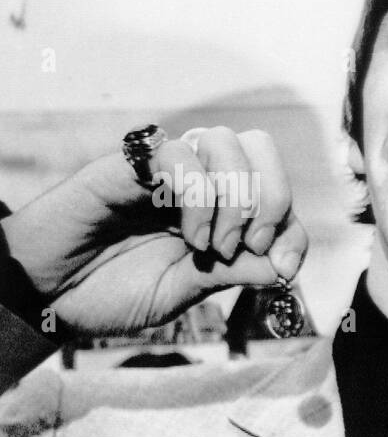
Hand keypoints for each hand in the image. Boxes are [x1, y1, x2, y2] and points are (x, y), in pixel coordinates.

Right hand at [0, 126, 306, 335]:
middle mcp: (195, 181)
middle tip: (246, 246)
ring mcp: (162, 171)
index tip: (282, 266)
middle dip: (272, 198)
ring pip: (225, 141)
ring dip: (234, 197)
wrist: (45, 295)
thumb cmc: (109, 292)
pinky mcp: (127, 168)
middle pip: (260, 147)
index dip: (293, 228)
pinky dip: (199, 196)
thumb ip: (233, 273)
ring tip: (211, 245)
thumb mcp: (184, 292)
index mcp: (216, 210)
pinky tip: (186, 234)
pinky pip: (178, 154)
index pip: (278, 194)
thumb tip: (286, 265)